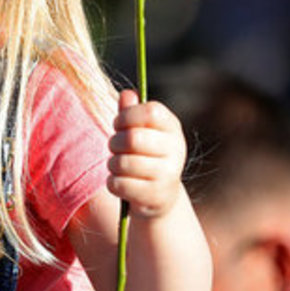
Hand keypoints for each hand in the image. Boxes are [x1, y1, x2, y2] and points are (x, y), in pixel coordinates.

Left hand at [107, 90, 186, 218]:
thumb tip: (127, 94)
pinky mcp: (155, 196)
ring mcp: (168, 175)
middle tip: (115, 148)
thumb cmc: (144, 155)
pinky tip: (122, 183)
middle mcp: (176, 150)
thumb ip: (132, 112)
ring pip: (123, 163)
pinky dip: (113, 183)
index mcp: (172, 128)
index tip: (118, 124)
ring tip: (119, 166)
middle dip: (115, 143)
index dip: (127, 116)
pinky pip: (119, 184)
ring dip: (113, 164)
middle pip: (133, 138)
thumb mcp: (140, 130)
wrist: (159, 196)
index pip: (150, 112)